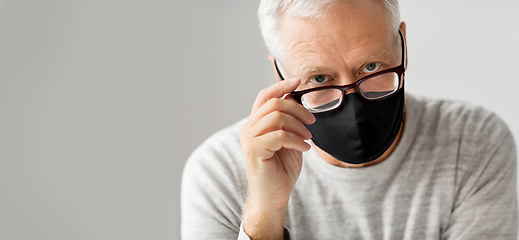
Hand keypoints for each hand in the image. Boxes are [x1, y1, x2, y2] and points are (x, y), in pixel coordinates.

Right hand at [239, 77, 314, 238]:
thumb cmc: (281, 169)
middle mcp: (248, 128)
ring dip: (298, 126)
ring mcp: (249, 139)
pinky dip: (296, 140)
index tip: (298, 81)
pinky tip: (304, 148)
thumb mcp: (288, 140)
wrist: (274, 197)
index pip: (265, 96)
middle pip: (274, 103)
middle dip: (297, 109)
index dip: (281, 86)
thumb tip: (296, 99)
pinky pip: (280, 135)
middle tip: (312, 122)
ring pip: (277, 117)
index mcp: (255, 124)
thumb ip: (288, 121)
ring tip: (307, 138)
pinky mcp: (254, 150)